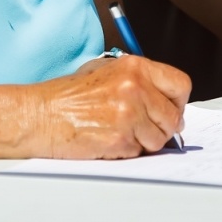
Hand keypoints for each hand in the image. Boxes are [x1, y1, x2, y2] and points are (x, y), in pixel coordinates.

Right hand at [30, 55, 190, 158]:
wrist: (40, 115)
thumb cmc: (67, 96)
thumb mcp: (104, 70)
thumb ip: (138, 80)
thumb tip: (165, 100)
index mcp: (135, 68)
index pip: (180, 85)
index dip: (178, 102)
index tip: (171, 109)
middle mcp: (135, 88)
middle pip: (173, 117)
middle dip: (163, 127)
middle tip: (146, 128)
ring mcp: (128, 115)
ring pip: (160, 140)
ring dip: (146, 142)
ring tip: (123, 134)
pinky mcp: (120, 140)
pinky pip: (139, 153)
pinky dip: (128, 152)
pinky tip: (109, 141)